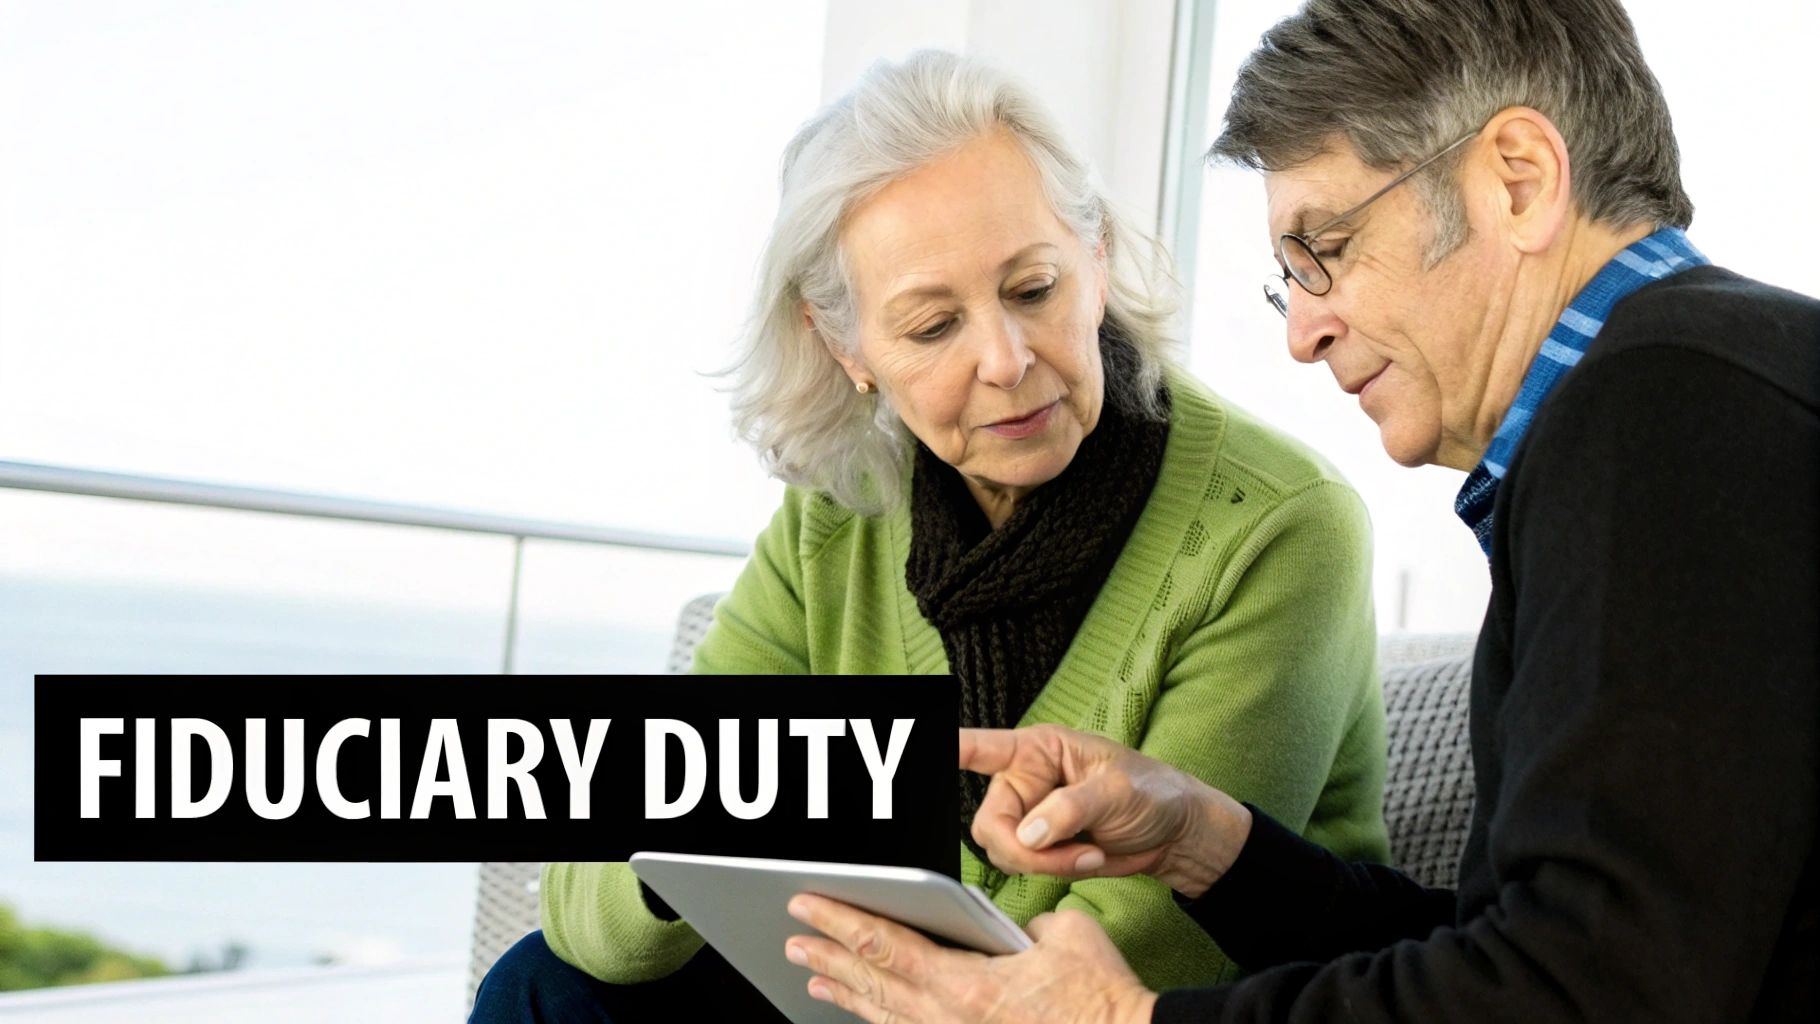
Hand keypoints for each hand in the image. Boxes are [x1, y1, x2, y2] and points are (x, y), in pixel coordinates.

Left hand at [784, 894, 1155, 1023]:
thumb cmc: (1100, 994)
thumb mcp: (1061, 933)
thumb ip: (1017, 924)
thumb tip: (999, 927)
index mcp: (966, 985)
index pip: (885, 945)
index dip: (841, 922)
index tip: (807, 902)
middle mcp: (951, 1020)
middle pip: (872, 982)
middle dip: (828, 954)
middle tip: (794, 935)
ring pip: (884, 1014)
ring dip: (845, 990)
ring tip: (812, 971)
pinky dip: (879, 1018)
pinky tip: (865, 1009)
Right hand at [960, 724, 1251, 897]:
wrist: (1174, 834)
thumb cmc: (1153, 792)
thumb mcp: (1118, 791)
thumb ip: (1069, 809)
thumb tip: (1028, 834)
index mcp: (1037, 750)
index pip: (979, 746)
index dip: (946, 750)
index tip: (914, 746)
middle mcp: (1022, 780)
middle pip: (988, 823)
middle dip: (1025, 850)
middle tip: (1072, 854)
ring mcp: (1027, 816)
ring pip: (1000, 851)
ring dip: (1042, 864)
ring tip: (1086, 854)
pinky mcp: (1037, 847)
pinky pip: (1020, 868)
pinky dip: (1051, 873)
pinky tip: (1084, 861)